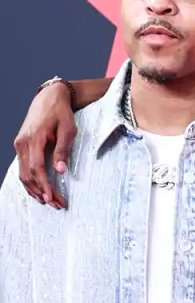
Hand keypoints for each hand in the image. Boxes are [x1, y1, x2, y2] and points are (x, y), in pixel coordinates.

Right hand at [14, 82, 77, 208]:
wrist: (48, 98)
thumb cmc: (61, 113)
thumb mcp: (68, 130)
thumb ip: (63, 150)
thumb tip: (60, 171)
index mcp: (34, 139)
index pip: (36, 168)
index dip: (44, 185)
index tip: (52, 198)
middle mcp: (22, 143)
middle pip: (28, 174)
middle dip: (42, 192)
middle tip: (57, 204)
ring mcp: (19, 145)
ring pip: (22, 173)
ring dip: (35, 189)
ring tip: (49, 201)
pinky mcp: (21, 146)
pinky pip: (22, 167)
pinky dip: (30, 181)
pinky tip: (39, 191)